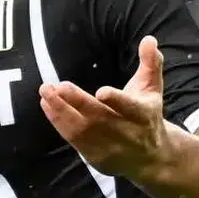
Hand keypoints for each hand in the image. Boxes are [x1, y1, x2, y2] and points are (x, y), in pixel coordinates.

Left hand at [39, 36, 179, 179]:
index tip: (101, 92)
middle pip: (99, 118)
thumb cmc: (147, 115)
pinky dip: (58, 122)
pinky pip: (73, 139)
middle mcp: (126, 133)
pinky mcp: (94, 156)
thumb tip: (149, 39)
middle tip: (58, 86)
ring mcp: (109, 147)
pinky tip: (47, 105)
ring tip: (45, 91)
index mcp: (143, 114)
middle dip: (78, 102)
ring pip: (82, 130)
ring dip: (60, 111)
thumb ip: (150, 63)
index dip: (116, 100)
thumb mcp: (153, 88)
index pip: (130, 107)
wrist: (150, 158)